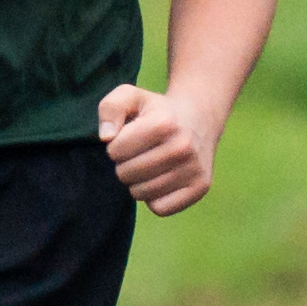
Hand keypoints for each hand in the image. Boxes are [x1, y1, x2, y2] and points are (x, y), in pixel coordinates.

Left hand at [99, 75, 224, 213]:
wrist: (200, 119)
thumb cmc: (158, 111)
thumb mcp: (131, 97)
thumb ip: (110, 107)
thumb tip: (106, 137)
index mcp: (163, 123)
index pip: (115, 151)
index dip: (116, 145)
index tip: (130, 138)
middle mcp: (182, 147)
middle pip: (125, 174)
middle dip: (125, 164)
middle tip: (140, 153)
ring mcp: (194, 169)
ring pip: (140, 193)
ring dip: (138, 182)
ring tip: (149, 165)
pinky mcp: (200, 188)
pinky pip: (160, 208)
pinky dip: (154, 198)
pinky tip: (161, 179)